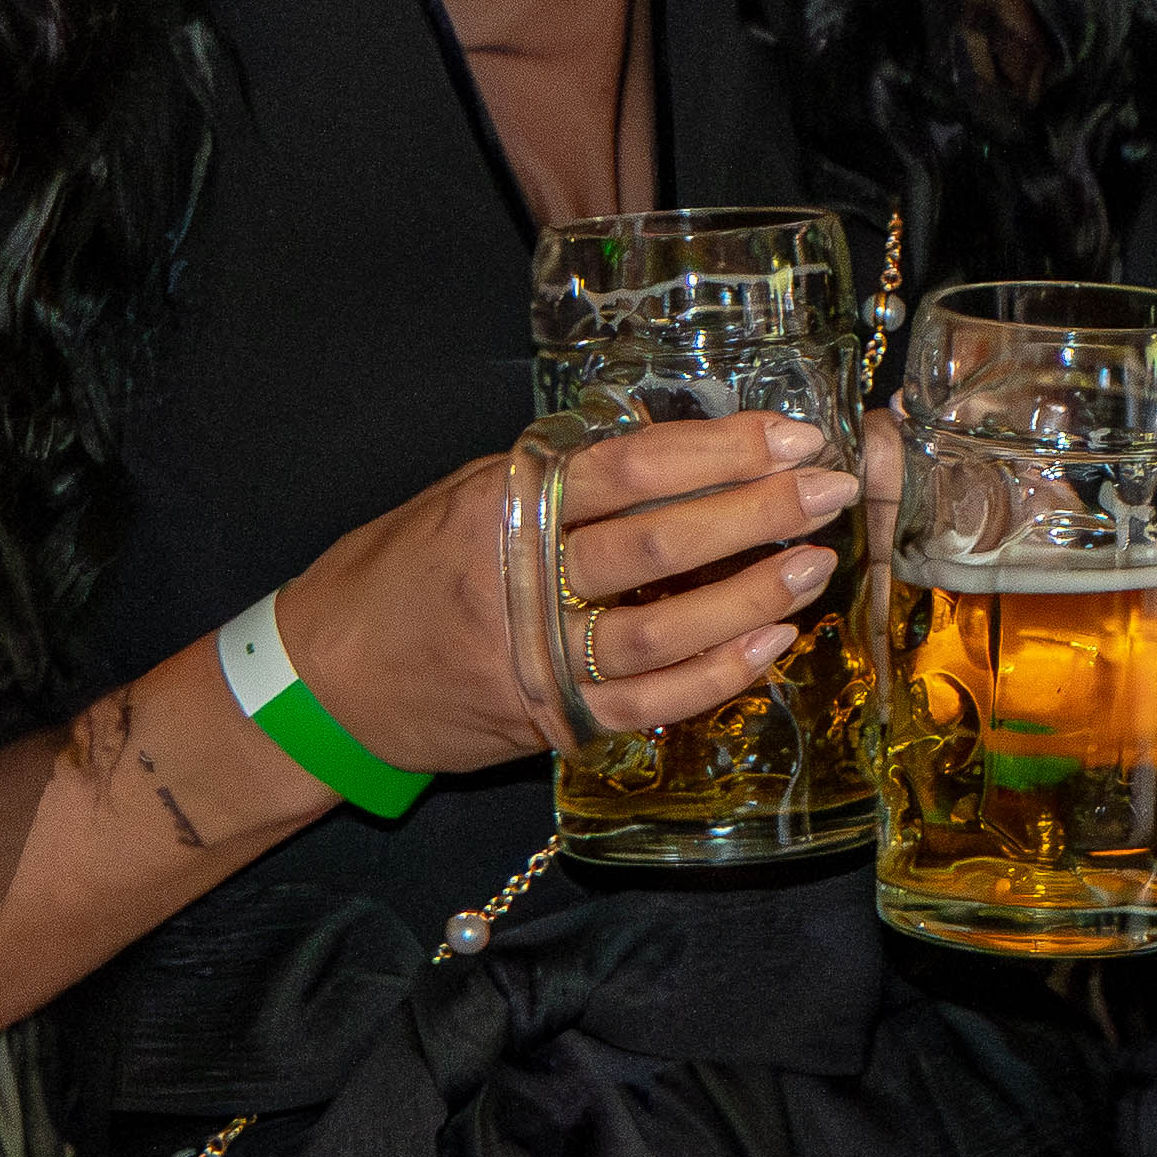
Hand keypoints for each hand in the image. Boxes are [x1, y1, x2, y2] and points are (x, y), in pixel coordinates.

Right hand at [272, 415, 853, 780]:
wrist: (326, 679)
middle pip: (656, 547)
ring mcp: (535, 661)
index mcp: (502, 507)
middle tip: (830, 492)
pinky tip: (770, 644)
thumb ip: (559, 477)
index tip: (791, 435)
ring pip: (661, 632)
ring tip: (814, 564)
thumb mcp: (466, 495)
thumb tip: (673, 452)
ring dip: (750, 597)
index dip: (717, 451)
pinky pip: (647, 704)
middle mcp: (519, 582)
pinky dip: (715, 677)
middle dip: (755, 515)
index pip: (628, 469)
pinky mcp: (549, 721)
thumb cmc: (399, 572)